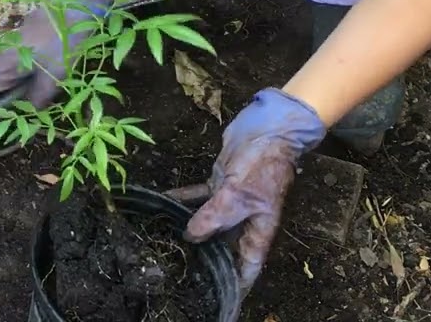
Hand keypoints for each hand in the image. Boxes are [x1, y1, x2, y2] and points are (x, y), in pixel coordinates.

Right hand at [0, 0, 110, 110]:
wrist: (73, 5)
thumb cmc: (61, 41)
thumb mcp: (53, 76)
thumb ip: (37, 99)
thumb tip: (28, 117)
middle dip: (5, 111)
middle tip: (19, 128)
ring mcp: (9, 53)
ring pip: (7, 84)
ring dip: (17, 97)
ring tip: (31, 112)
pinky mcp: (21, 49)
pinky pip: (16, 73)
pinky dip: (24, 84)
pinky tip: (39, 91)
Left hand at [178, 88, 325, 292]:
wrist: (268, 129)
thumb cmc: (262, 164)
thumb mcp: (238, 194)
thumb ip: (213, 217)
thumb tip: (191, 237)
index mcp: (258, 228)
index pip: (248, 265)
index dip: (238, 284)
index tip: (224, 300)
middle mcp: (245, 219)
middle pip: (225, 246)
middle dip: (207, 258)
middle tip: (181, 270)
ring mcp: (231, 201)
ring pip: (208, 222)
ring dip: (190, 229)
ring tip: (165, 239)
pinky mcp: (220, 183)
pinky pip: (198, 197)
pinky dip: (182, 199)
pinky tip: (162, 202)